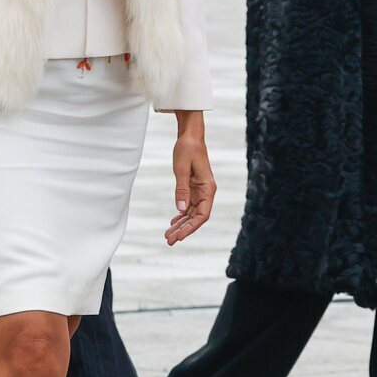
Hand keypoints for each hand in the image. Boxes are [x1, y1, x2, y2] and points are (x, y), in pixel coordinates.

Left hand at [166, 113, 215, 245]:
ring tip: (168, 235)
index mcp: (208, 188)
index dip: (191, 227)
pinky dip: (180, 215)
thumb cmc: (188, 149)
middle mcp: (206, 192)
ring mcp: (199, 191)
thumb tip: (181, 209)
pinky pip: (188, 206)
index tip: (179, 236)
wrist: (190, 135)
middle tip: (169, 240)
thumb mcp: (182, 168)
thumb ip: (181, 189)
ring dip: (181, 225)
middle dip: (184, 230)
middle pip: (196, 217)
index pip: (203, 215)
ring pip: (191, 214)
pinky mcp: (193, 188)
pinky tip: (173, 223)